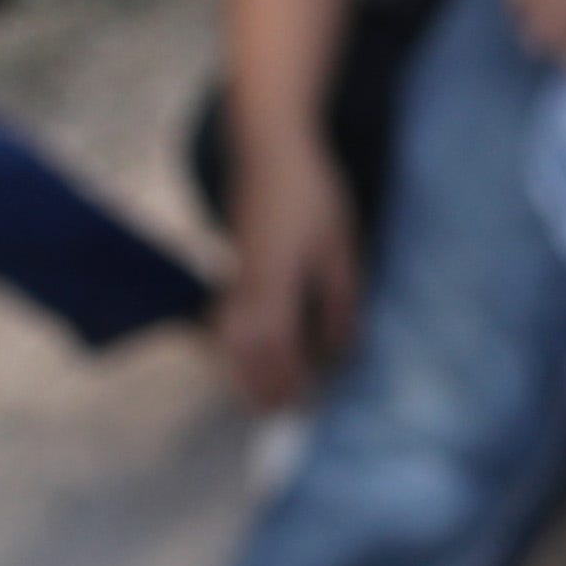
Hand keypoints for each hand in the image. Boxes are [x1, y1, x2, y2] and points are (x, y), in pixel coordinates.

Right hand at [220, 134, 363, 407]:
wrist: (269, 150)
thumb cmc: (312, 196)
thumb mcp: (340, 247)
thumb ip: (340, 301)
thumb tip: (336, 351)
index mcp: (274, 282)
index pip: (274, 346)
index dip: (285, 379)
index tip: (300, 404)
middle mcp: (245, 286)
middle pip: (241, 350)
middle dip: (256, 385)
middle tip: (276, 414)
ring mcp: (234, 276)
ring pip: (227, 337)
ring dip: (242, 369)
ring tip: (261, 396)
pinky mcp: (233, 268)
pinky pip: (225, 320)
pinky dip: (233, 345)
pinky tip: (247, 356)